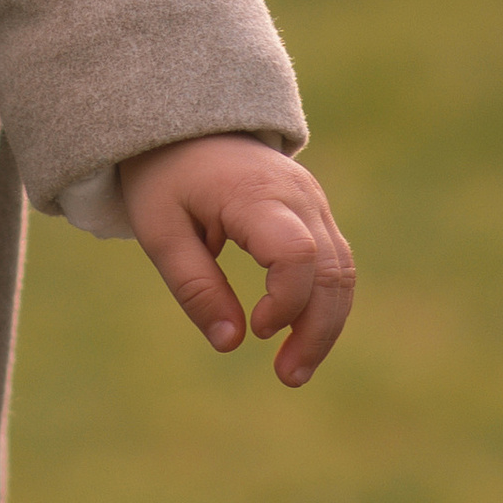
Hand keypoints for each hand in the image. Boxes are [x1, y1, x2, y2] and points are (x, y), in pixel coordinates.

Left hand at [116, 134, 354, 385]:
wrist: (186, 125)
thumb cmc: (165, 177)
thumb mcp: (160, 231)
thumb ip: (194, 286)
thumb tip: (230, 344)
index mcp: (255, 193)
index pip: (298, 253)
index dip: (287, 300)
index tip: (257, 329)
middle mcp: (298, 195)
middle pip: (333, 270)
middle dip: (318, 330)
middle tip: (289, 377)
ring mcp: (313, 201)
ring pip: (342, 271)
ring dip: (326, 324)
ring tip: (294, 369)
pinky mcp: (315, 212)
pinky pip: (334, 263)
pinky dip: (322, 302)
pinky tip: (298, 336)